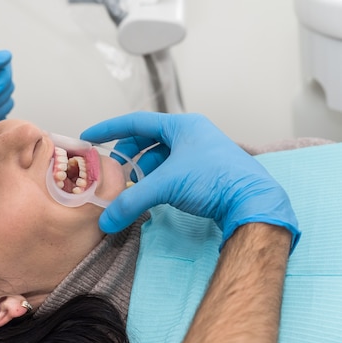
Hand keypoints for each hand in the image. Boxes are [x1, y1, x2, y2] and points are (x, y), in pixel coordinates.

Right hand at [80, 112, 299, 248]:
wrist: (253, 202)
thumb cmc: (214, 181)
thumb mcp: (166, 186)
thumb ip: (131, 201)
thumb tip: (106, 220)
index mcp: (182, 125)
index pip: (136, 122)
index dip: (109, 129)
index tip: (89, 137)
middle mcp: (192, 134)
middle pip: (148, 139)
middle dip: (128, 155)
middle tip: (113, 169)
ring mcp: (201, 152)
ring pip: (161, 156)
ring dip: (143, 169)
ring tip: (133, 185)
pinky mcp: (206, 170)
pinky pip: (173, 169)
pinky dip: (158, 178)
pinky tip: (152, 192)